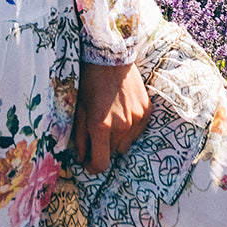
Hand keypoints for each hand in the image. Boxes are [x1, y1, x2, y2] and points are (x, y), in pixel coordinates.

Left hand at [71, 60, 151, 175]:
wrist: (111, 58)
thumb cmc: (90, 83)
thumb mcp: (80, 109)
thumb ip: (80, 138)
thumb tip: (81, 159)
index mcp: (101, 126)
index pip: (101, 163)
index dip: (93, 167)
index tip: (88, 162)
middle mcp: (121, 126)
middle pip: (114, 153)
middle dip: (104, 146)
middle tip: (99, 129)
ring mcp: (136, 119)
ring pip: (127, 143)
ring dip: (118, 137)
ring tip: (112, 118)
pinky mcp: (146, 112)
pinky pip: (138, 130)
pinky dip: (130, 127)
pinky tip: (123, 112)